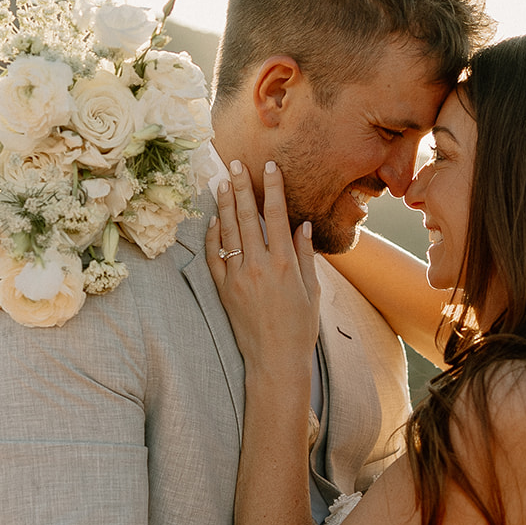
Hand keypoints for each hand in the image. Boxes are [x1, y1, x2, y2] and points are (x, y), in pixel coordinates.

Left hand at [204, 159, 319, 372]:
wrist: (274, 360)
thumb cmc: (299, 328)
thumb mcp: (312, 291)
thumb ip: (306, 256)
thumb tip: (302, 226)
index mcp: (285, 264)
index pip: (276, 215)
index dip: (273, 187)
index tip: (269, 166)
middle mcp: (259, 266)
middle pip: (248, 217)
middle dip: (242, 187)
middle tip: (235, 164)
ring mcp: (238, 277)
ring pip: (228, 232)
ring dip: (225, 205)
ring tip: (222, 182)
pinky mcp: (223, 290)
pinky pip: (214, 257)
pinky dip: (213, 236)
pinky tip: (214, 219)